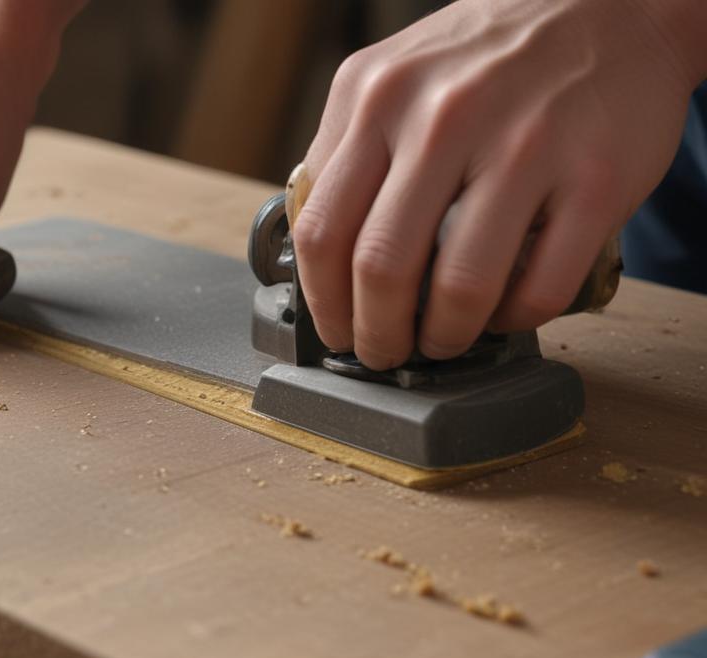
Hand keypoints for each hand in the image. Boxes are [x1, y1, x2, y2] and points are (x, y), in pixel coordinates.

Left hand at [293, 0, 706, 368]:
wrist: (612, 6)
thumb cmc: (491, 54)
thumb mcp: (394, 77)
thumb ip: (349, 149)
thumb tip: (316, 245)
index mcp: (377, 98)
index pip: (322, 230)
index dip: (323, 303)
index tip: (336, 331)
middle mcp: (444, 117)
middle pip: (380, 268)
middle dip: (376, 333)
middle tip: (384, 352)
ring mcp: (524, 146)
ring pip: (460, 287)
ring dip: (444, 337)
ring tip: (441, 342)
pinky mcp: (595, 179)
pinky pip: (540, 285)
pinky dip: (514, 318)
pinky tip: (504, 311)